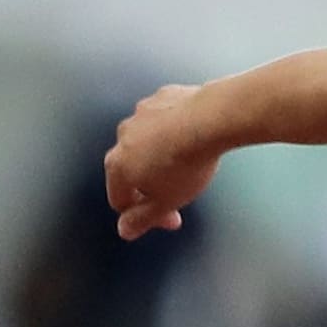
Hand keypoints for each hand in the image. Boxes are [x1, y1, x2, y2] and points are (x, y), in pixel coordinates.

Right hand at [103, 85, 221, 239]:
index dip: (143, 215)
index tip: (170, 219)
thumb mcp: (166, 201)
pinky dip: (176, 128)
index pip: (120, 199)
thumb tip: (125, 230)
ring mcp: (141, 113)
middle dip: (153, 183)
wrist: (209, 119)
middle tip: (180, 191)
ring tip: (189, 160)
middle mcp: (122, 136)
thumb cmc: (186, 164)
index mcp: (117, 165)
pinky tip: (195, 134)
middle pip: (132, 167)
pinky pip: (165, 118)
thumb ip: (143, 218)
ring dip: (163, 153)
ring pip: (148, 140)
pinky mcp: (163, 96)